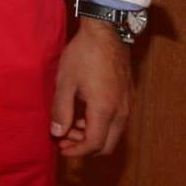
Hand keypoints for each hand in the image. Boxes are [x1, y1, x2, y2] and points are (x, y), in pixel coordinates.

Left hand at [51, 18, 131, 156]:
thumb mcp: (65, 82)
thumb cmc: (83, 55)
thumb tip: (57, 133)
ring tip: (70, 126)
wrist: (106, 33)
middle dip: (84, 147)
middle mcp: (121, 112)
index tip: (60, 148)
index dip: (76, 151)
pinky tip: (83, 114)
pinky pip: (117, 122)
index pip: (94, 144)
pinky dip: (100, 125)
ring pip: (112, 134)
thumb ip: (61, 110)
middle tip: (64, 139)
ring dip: (92, 136)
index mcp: (105, 110)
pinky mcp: (128, 97)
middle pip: (107, 145)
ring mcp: (127, 105)